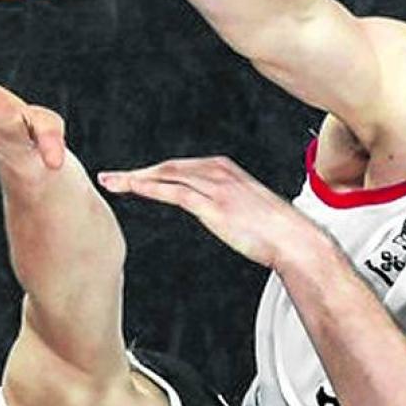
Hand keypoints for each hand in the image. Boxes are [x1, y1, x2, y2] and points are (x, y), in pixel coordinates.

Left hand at [97, 156, 319, 268]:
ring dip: (135, 178)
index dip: (153, 171)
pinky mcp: (213, 205)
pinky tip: (132, 188)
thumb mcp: (247, 208)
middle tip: (111, 177)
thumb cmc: (275, 229)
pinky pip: (173, 191)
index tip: (134, 176)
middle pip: (167, 167)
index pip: (179, 166)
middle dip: (137, 172)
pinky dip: (149, 187)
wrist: (293, 239)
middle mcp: (217, 172)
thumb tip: (218, 213)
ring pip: (165, 176)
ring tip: (112, 183)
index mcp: (225, 169)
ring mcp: (215, 186)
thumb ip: (227, 204)